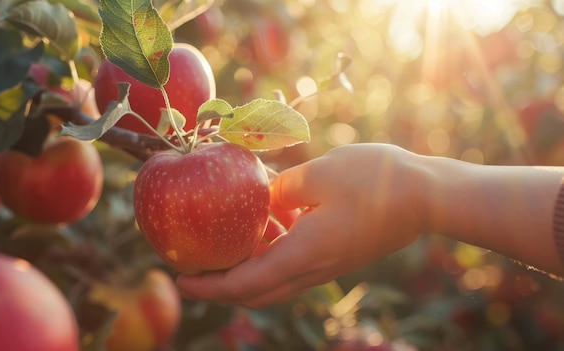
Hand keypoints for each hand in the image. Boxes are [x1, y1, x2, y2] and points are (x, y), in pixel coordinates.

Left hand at [176, 143, 426, 307]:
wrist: (427, 197)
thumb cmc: (376, 179)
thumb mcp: (320, 173)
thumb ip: (281, 189)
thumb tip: (260, 199)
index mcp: (304, 253)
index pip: (244, 283)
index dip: (208, 286)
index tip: (179, 279)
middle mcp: (313, 269)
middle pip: (255, 293)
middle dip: (219, 287)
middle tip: (192, 269)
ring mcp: (326, 267)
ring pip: (273, 283)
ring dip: (243, 274)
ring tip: (221, 248)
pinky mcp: (336, 257)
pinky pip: (291, 268)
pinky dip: (267, 258)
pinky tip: (263, 229)